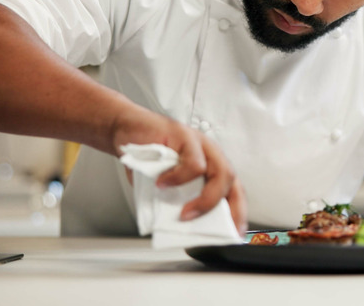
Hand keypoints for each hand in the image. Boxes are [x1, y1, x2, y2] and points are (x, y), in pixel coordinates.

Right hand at [113, 106, 247, 235]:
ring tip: (184, 214)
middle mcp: (210, 153)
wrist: (125, 129)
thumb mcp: (165, 185)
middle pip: (232, 181)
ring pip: (220, 172)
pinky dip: (179, 179)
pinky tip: (162, 185)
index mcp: (210, 165)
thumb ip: (178, 199)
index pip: (233, 189)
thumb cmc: (146, 157)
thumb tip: (183, 226)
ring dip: (204, 199)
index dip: (238, 212)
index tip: (235, 234)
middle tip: (211, 229)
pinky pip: (194, 163)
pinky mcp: (186, 136)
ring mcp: (200, 143)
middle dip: (229, 209)